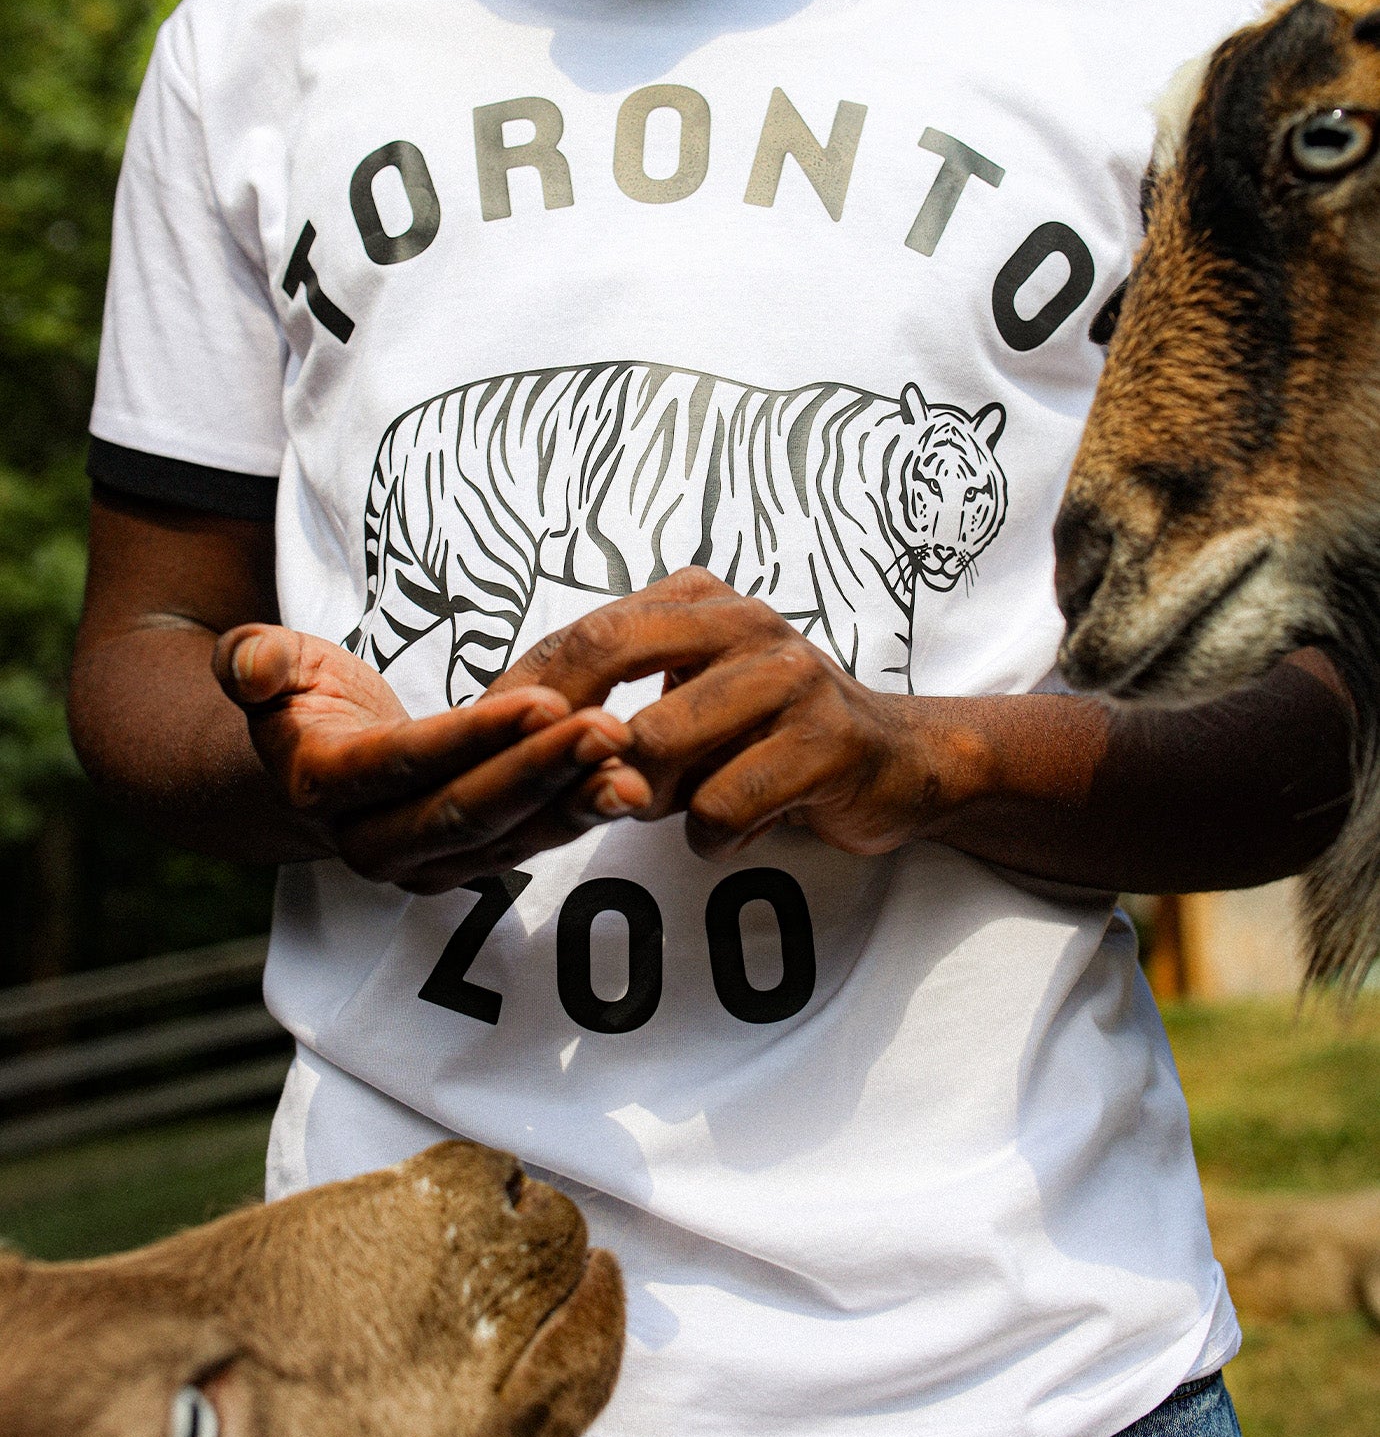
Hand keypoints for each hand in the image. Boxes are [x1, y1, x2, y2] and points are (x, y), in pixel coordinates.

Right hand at [212, 624, 647, 891]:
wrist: (305, 770)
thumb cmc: (294, 699)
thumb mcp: (261, 665)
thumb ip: (252, 659)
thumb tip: (250, 666)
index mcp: (324, 785)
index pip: (409, 763)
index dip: (478, 736)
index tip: (546, 699)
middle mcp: (372, 843)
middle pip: (468, 810)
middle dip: (543, 770)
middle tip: (610, 729)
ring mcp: (425, 864)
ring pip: (510, 834)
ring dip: (574, 799)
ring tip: (631, 759)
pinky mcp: (470, 864)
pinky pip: (531, 841)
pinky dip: (580, 813)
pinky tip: (629, 783)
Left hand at [492, 570, 975, 859]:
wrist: (898, 761)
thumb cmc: (769, 734)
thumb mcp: (692, 693)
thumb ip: (619, 699)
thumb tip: (512, 737)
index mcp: (701, 599)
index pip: (584, 631)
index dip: (523, 689)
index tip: (478, 740)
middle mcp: (745, 622)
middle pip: (606, 657)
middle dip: (567, 732)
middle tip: (553, 785)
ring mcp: (790, 678)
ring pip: (657, 745)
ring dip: (646, 796)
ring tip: (673, 807)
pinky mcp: (826, 744)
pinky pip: (719, 806)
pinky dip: (709, 836)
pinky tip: (734, 831)